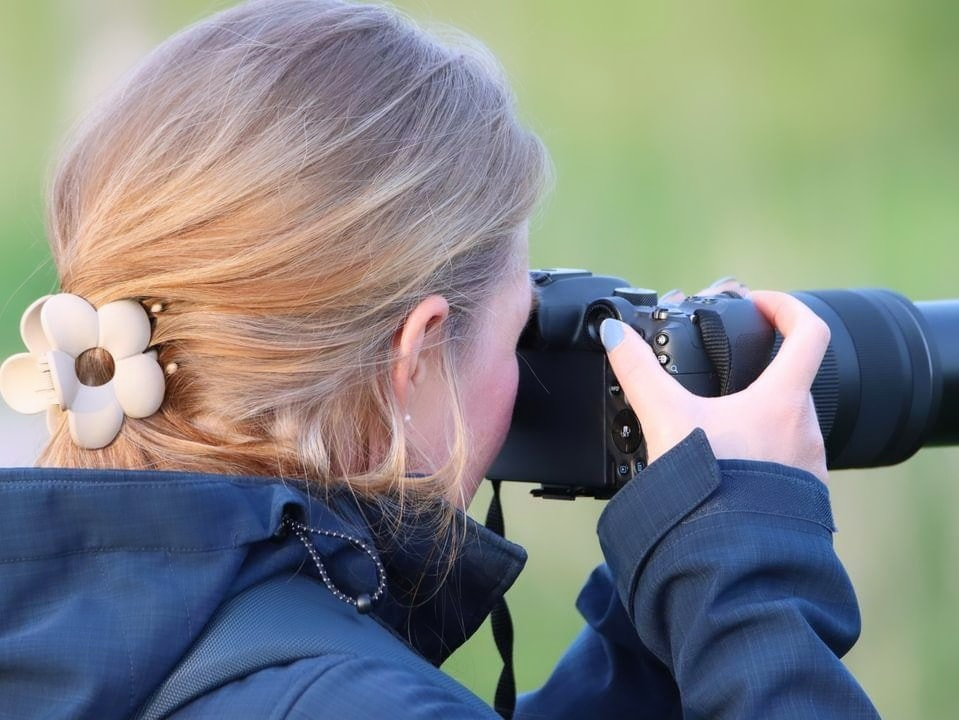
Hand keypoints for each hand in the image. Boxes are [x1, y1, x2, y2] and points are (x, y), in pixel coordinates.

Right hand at [600, 290, 829, 482]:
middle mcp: (806, 428)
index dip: (785, 306)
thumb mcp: (667, 420)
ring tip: (715, 418)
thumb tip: (613, 333)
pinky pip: (784, 458)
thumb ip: (638, 373)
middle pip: (795, 376)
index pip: (810, 330)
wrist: (733, 561)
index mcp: (783, 400)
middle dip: (761, 364)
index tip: (758, 303)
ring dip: (758, 410)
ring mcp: (808, 465)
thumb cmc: (712, 489)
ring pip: (788, 420)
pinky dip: (758, 450)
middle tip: (725, 361)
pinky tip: (724, 462)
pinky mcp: (799, 496)